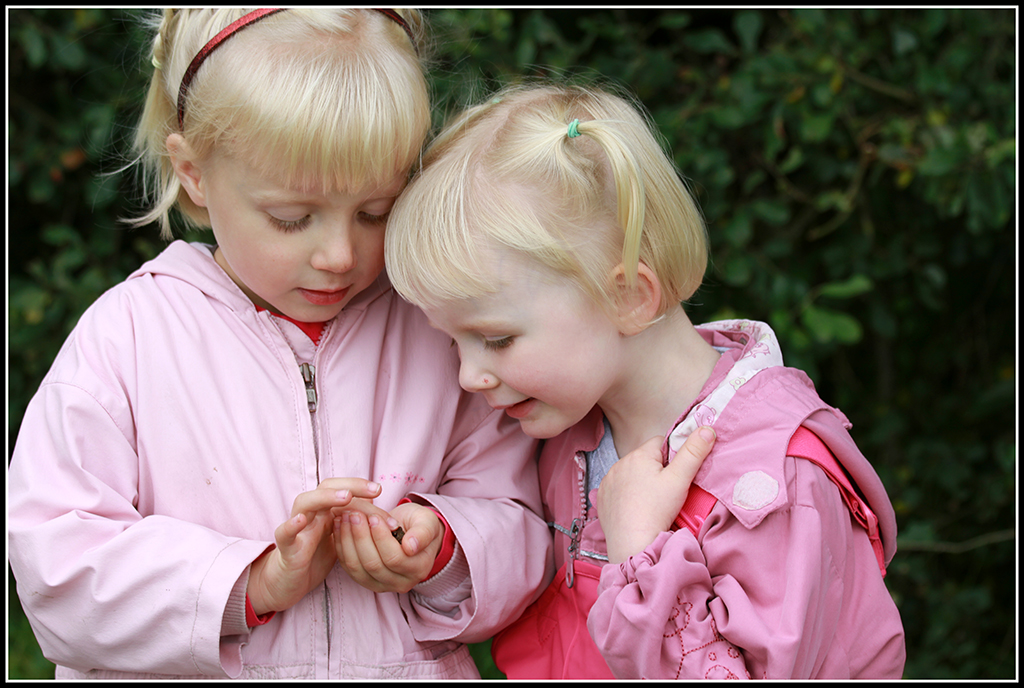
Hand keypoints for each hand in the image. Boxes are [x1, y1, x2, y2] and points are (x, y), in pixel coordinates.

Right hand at [247, 478, 382, 615]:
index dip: (361, 489)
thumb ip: (356, 524)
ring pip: (305, 502)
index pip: (344, 489)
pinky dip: (291, 525)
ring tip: (345, 497)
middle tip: (374, 490)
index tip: (379, 490)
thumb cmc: (317, 555)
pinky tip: (301, 520)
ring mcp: (297, 527)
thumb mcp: (342, 538)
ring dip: (325, 498)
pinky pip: (284, 533)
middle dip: (350, 486)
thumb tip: (382, 515)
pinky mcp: (286, 547)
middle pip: (326, 487)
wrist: (290, 580)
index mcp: (325, 509)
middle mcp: (311, 512)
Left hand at [334, 500, 444, 592]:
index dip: (381, 538)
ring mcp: (381, 585)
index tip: (373, 516)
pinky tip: (339, 527)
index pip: (394, 558)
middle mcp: (400, 583)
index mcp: (418, 569)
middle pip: (374, 565)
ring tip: (345, 518)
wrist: (410, 532)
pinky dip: (341, 546)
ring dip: (348, 541)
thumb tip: (411, 546)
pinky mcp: (365, 581)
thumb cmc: (419, 525)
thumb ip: (422, 533)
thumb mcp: (427, 523)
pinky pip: (348, 567)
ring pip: (358, 568)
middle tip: (354, 514)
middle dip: (361, 537)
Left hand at [596, 427, 715, 563]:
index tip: (677, 473)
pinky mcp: (602, 498)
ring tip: (651, 501)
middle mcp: (619, 463)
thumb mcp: (680, 479)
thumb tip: (707, 429)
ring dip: (641, 480)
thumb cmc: (657, 510)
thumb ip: (694, 452)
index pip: (661, 442)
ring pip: (631, 473)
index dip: (673, 455)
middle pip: (645, 458)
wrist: (632, 543)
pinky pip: (617, 488)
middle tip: (667, 490)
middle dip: (657, 468)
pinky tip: (636, 507)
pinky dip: (627, 494)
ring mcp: (608, 481)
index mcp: (638, 455)